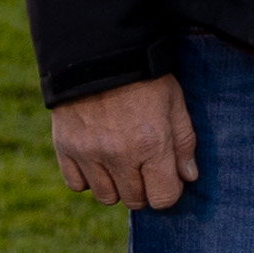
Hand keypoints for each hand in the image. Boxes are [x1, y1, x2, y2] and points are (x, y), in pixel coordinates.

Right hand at [52, 73, 196, 210]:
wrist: (98, 52)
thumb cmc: (144, 77)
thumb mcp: (174, 103)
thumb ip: (184, 142)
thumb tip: (188, 177)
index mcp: (151, 144)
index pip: (163, 198)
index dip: (169, 190)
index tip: (167, 177)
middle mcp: (119, 155)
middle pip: (135, 200)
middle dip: (144, 188)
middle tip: (144, 164)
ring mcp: (89, 154)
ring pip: (106, 196)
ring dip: (116, 185)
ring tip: (121, 160)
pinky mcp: (65, 148)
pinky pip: (77, 184)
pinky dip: (88, 177)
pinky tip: (98, 158)